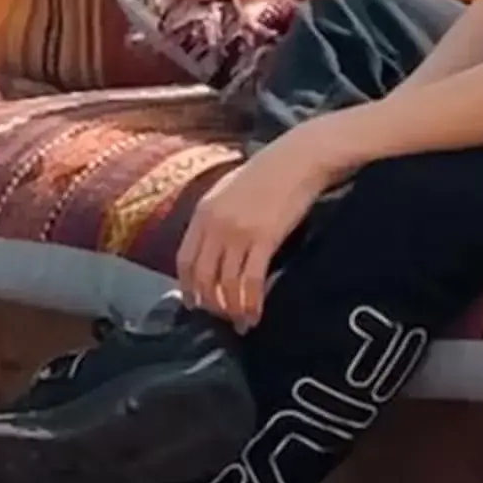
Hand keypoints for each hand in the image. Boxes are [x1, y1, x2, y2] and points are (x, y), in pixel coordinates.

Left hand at [175, 126, 345, 329]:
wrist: (297, 159)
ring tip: (241, 323)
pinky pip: (251, 280)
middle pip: (202, 276)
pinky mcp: (264, 239)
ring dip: (232, 309)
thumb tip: (211, 248)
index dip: (187, 286)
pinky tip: (255, 314)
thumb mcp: (228, 191)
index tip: (194, 303)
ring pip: (226, 283)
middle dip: (209, 303)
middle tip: (220, 319)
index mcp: (203, 212)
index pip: (184, 258)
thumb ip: (215, 217)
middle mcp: (215, 224)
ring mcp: (238, 232)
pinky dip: (251, 302)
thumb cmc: (267, 174)